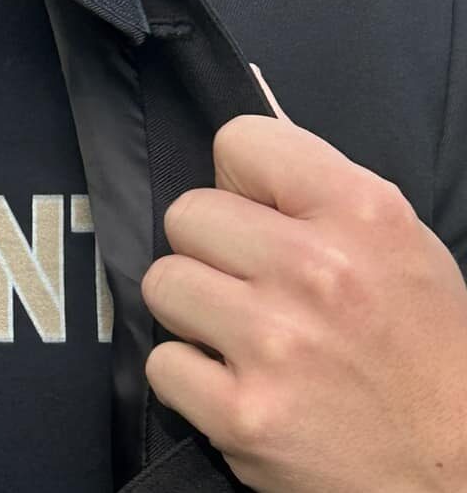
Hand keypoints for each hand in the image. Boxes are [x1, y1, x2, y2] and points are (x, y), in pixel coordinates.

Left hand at [142, 69, 466, 491]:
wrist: (460, 477)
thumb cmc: (424, 354)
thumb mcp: (399, 247)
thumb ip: (318, 195)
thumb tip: (238, 168)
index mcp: (364, 213)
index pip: (238, 141)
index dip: (242, 182)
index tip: (263, 217)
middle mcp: (317, 270)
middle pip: (186, 214)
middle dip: (213, 252)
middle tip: (257, 290)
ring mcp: (275, 344)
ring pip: (163, 283)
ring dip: (195, 313)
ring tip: (246, 339)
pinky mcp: (243, 416)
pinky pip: (162, 364)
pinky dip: (191, 381)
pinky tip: (238, 386)